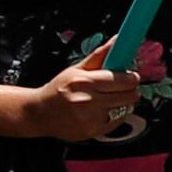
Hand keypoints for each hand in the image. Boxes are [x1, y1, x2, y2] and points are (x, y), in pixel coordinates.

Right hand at [13, 45, 146, 140]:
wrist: (40, 113)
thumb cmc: (58, 89)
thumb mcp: (75, 70)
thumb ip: (100, 56)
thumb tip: (117, 40)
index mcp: (84, 81)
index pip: (123, 79)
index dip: (131, 77)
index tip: (130, 76)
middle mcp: (88, 100)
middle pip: (130, 95)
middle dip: (129, 90)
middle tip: (120, 88)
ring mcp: (91, 117)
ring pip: (126, 108)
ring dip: (121, 103)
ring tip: (105, 100)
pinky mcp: (94, 130)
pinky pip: (119, 121)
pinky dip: (114, 116)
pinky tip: (99, 112)